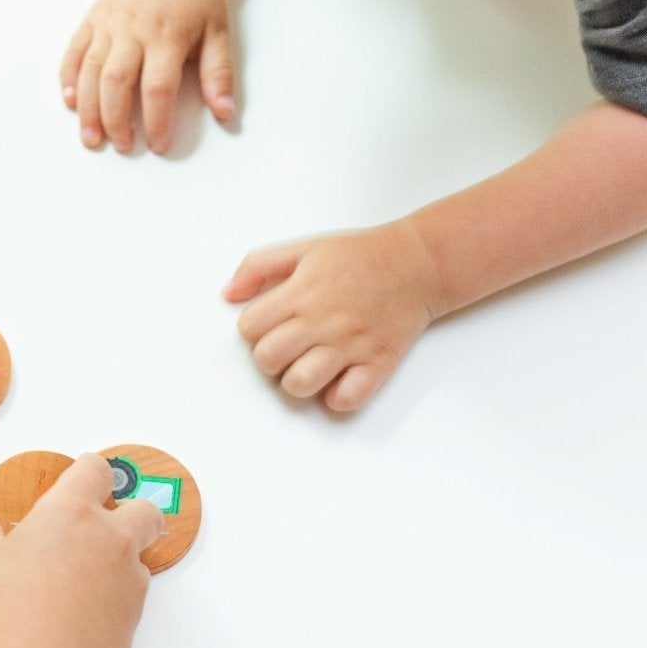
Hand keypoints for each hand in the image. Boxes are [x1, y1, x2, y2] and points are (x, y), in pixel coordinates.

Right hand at [0, 455, 159, 647]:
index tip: (78, 482)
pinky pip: (135, 595)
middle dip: (130, 513)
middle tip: (97, 531)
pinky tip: (84, 614)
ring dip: (122, 558)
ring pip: (141, 555)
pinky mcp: (136, 617)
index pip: (96, 471)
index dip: (89, 473)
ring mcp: (129, 578)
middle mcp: (110, 538)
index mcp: (71, 511)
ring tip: (82, 581)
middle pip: (144, 509)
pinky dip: (118, 596)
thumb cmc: (3, 609)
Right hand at [60, 0, 234, 154]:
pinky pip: (74, 50)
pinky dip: (68, 77)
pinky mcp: (93, 17)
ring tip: (91, 137)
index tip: (159, 145)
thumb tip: (224, 112)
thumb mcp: (219, 30)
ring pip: (90, 70)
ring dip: (88, 108)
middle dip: (116, 120)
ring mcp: (109, 22)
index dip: (157, 121)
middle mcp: (134, 29)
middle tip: (122, 145)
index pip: (158, 87)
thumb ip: (219, 73)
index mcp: (168, 35)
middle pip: (116, 82)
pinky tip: (70, 101)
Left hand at [226, 219, 447, 411]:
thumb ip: (259, 265)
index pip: (248, 329)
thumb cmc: (360, 256)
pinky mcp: (377, 364)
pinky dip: (338, 396)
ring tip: (310, 366)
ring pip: (299, 384)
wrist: (418, 263)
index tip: (272, 324)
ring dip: (298, 381)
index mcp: (301, 293)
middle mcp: (322, 321)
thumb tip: (228, 294)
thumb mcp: (304, 248)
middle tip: (289, 347)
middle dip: (270, 357)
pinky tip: (340, 378)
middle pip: (266, 360)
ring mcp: (350, 345)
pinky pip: (346, 399)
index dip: (254, 330)